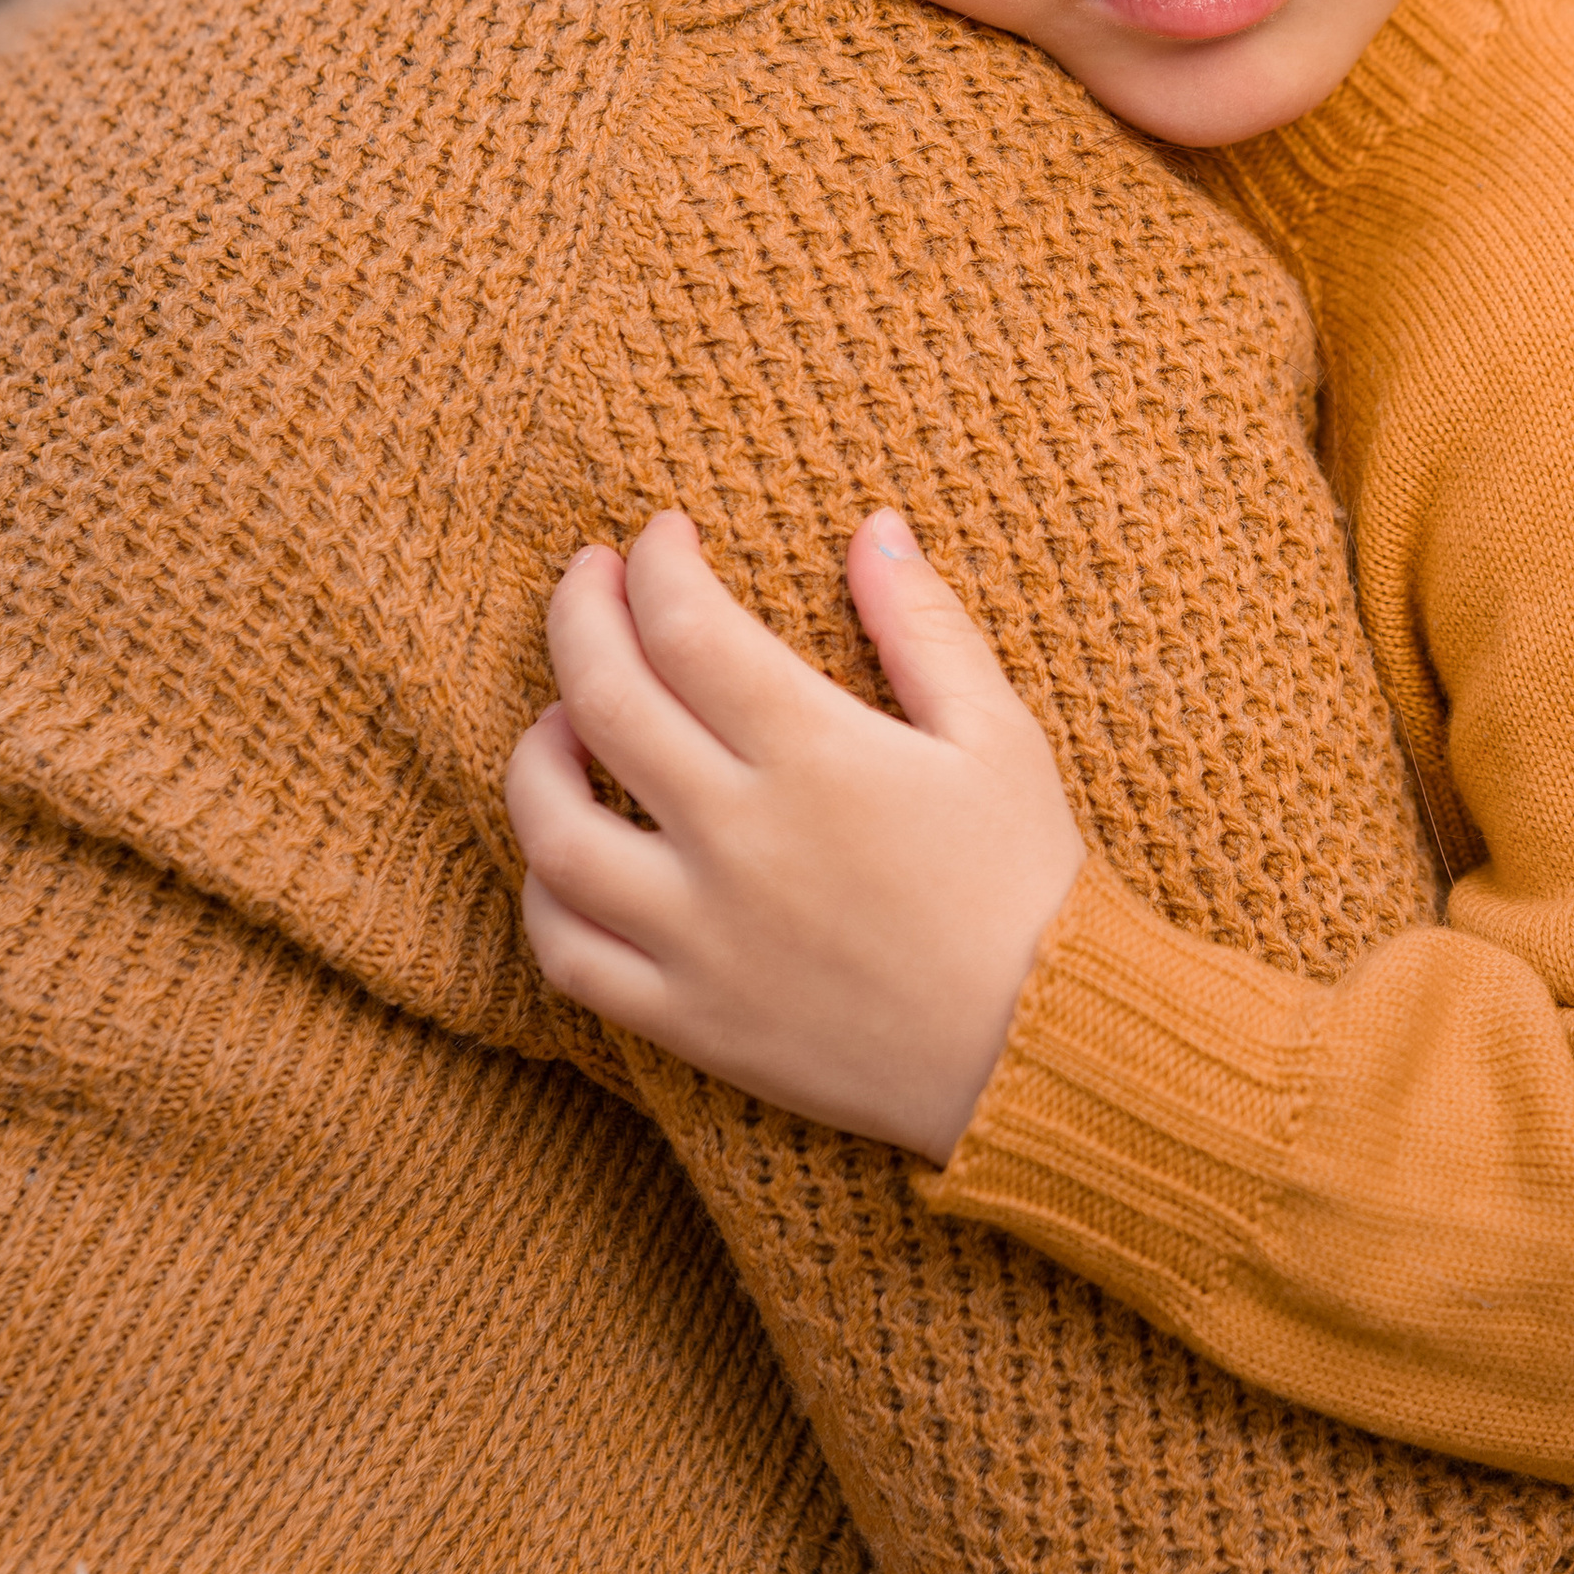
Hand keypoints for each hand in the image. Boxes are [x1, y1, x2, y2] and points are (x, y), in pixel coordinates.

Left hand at [506, 506, 1086, 1162]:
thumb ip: (923, 624)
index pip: (686, 626)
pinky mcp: (689, 1017)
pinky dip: (543, 895)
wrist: (1038, 1048)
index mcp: (816, 755)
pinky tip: (564, 853)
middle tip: (588, 578)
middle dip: (579, 615)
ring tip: (560, 719)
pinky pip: (569, 955)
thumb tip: (873, 524)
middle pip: (601, 701)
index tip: (664, 536)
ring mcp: (701, 935)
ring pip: (555, 833)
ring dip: (535, 757)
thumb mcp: (997, 733)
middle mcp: (740, 839)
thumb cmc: (1025, 882)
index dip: (657, 562)